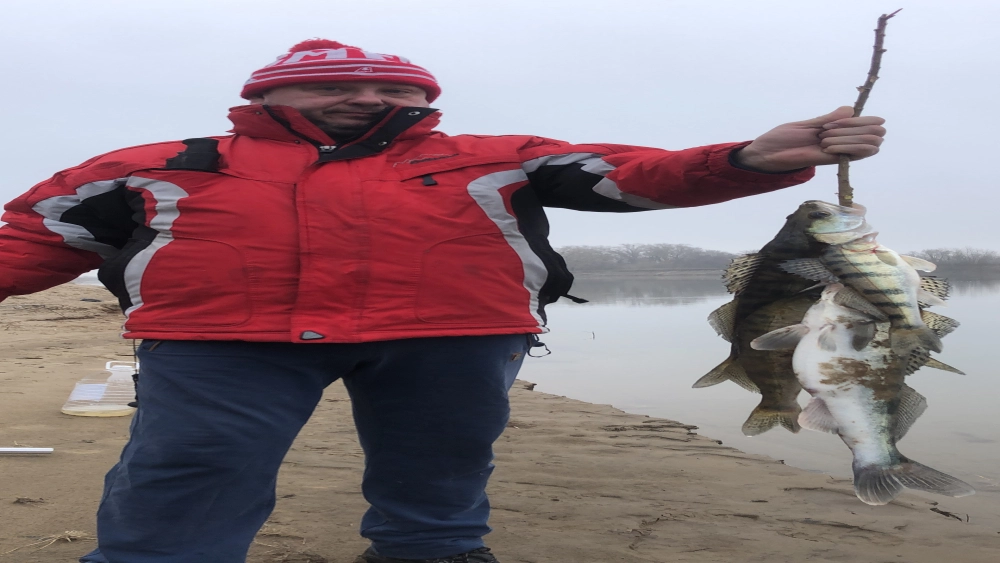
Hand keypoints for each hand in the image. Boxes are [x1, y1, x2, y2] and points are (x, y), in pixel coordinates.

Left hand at [733, 106, 885, 172]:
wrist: (766, 153)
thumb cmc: (782, 138)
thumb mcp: (807, 124)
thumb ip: (829, 118)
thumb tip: (852, 109)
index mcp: (838, 130)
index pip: (871, 124)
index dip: (862, 119)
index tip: (835, 120)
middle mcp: (843, 141)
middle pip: (876, 134)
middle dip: (856, 127)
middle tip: (827, 130)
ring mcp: (839, 152)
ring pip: (871, 144)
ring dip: (850, 138)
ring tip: (824, 140)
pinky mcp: (831, 162)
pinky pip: (856, 155)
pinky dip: (846, 147)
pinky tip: (827, 147)